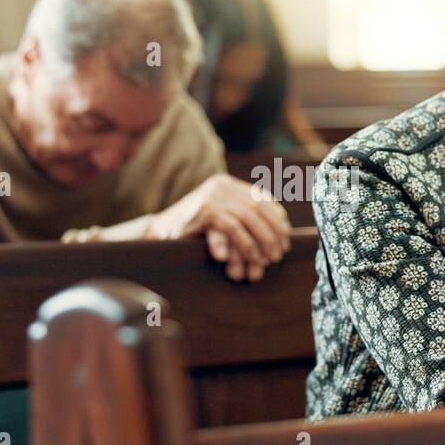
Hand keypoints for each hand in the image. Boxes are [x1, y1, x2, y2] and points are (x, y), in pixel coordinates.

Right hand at [146, 174, 291, 281]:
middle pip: (259, 209)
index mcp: (228, 185)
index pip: (263, 199)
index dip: (278, 219)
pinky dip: (245, 243)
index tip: (286, 238)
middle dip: (273, 233)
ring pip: (249, 218)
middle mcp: (222, 186)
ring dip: (263, 241)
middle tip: (279, 254)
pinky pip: (233, 228)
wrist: (159, 233)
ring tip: (269, 259)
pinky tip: (251, 256)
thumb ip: (241, 218)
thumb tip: (278, 232)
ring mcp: (213, 196)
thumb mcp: (219, 218)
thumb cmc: (192, 232)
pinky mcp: (204, 211)